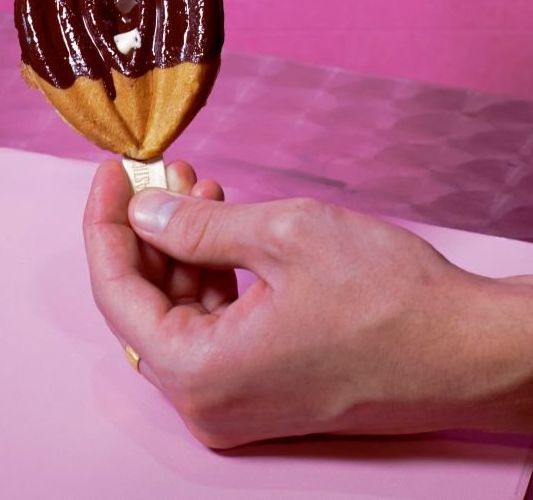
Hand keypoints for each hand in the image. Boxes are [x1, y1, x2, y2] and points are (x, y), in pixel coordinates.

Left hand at [84, 160, 532, 446]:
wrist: (470, 350)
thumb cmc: (389, 300)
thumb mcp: (282, 236)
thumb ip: (196, 226)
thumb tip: (143, 212)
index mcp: (202, 374)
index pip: (117, 292)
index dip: (106, 223)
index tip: (113, 172)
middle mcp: (211, 403)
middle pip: (145, 304)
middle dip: (147, 230)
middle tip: (160, 172)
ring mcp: (240, 403)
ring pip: (181, 313)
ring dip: (183, 247)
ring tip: (199, 187)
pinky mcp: (268, 389)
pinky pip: (216, 328)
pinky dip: (213, 274)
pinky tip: (226, 225)